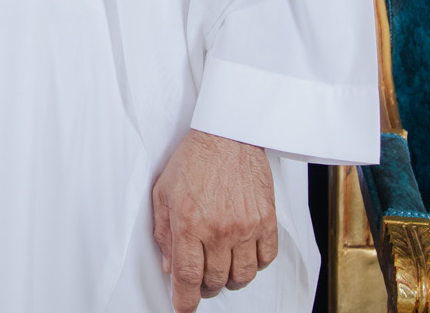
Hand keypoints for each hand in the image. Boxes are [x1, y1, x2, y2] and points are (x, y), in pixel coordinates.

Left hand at [150, 129, 277, 310]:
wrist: (228, 134)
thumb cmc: (195, 158)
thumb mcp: (163, 192)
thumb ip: (163, 232)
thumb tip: (169, 265)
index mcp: (189, 222)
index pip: (187, 276)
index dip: (184, 300)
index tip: (183, 307)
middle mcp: (219, 229)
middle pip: (214, 280)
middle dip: (203, 286)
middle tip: (199, 277)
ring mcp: (245, 226)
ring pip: (241, 276)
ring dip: (229, 279)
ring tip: (221, 268)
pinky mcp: (266, 220)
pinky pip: (265, 260)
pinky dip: (254, 265)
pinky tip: (243, 255)